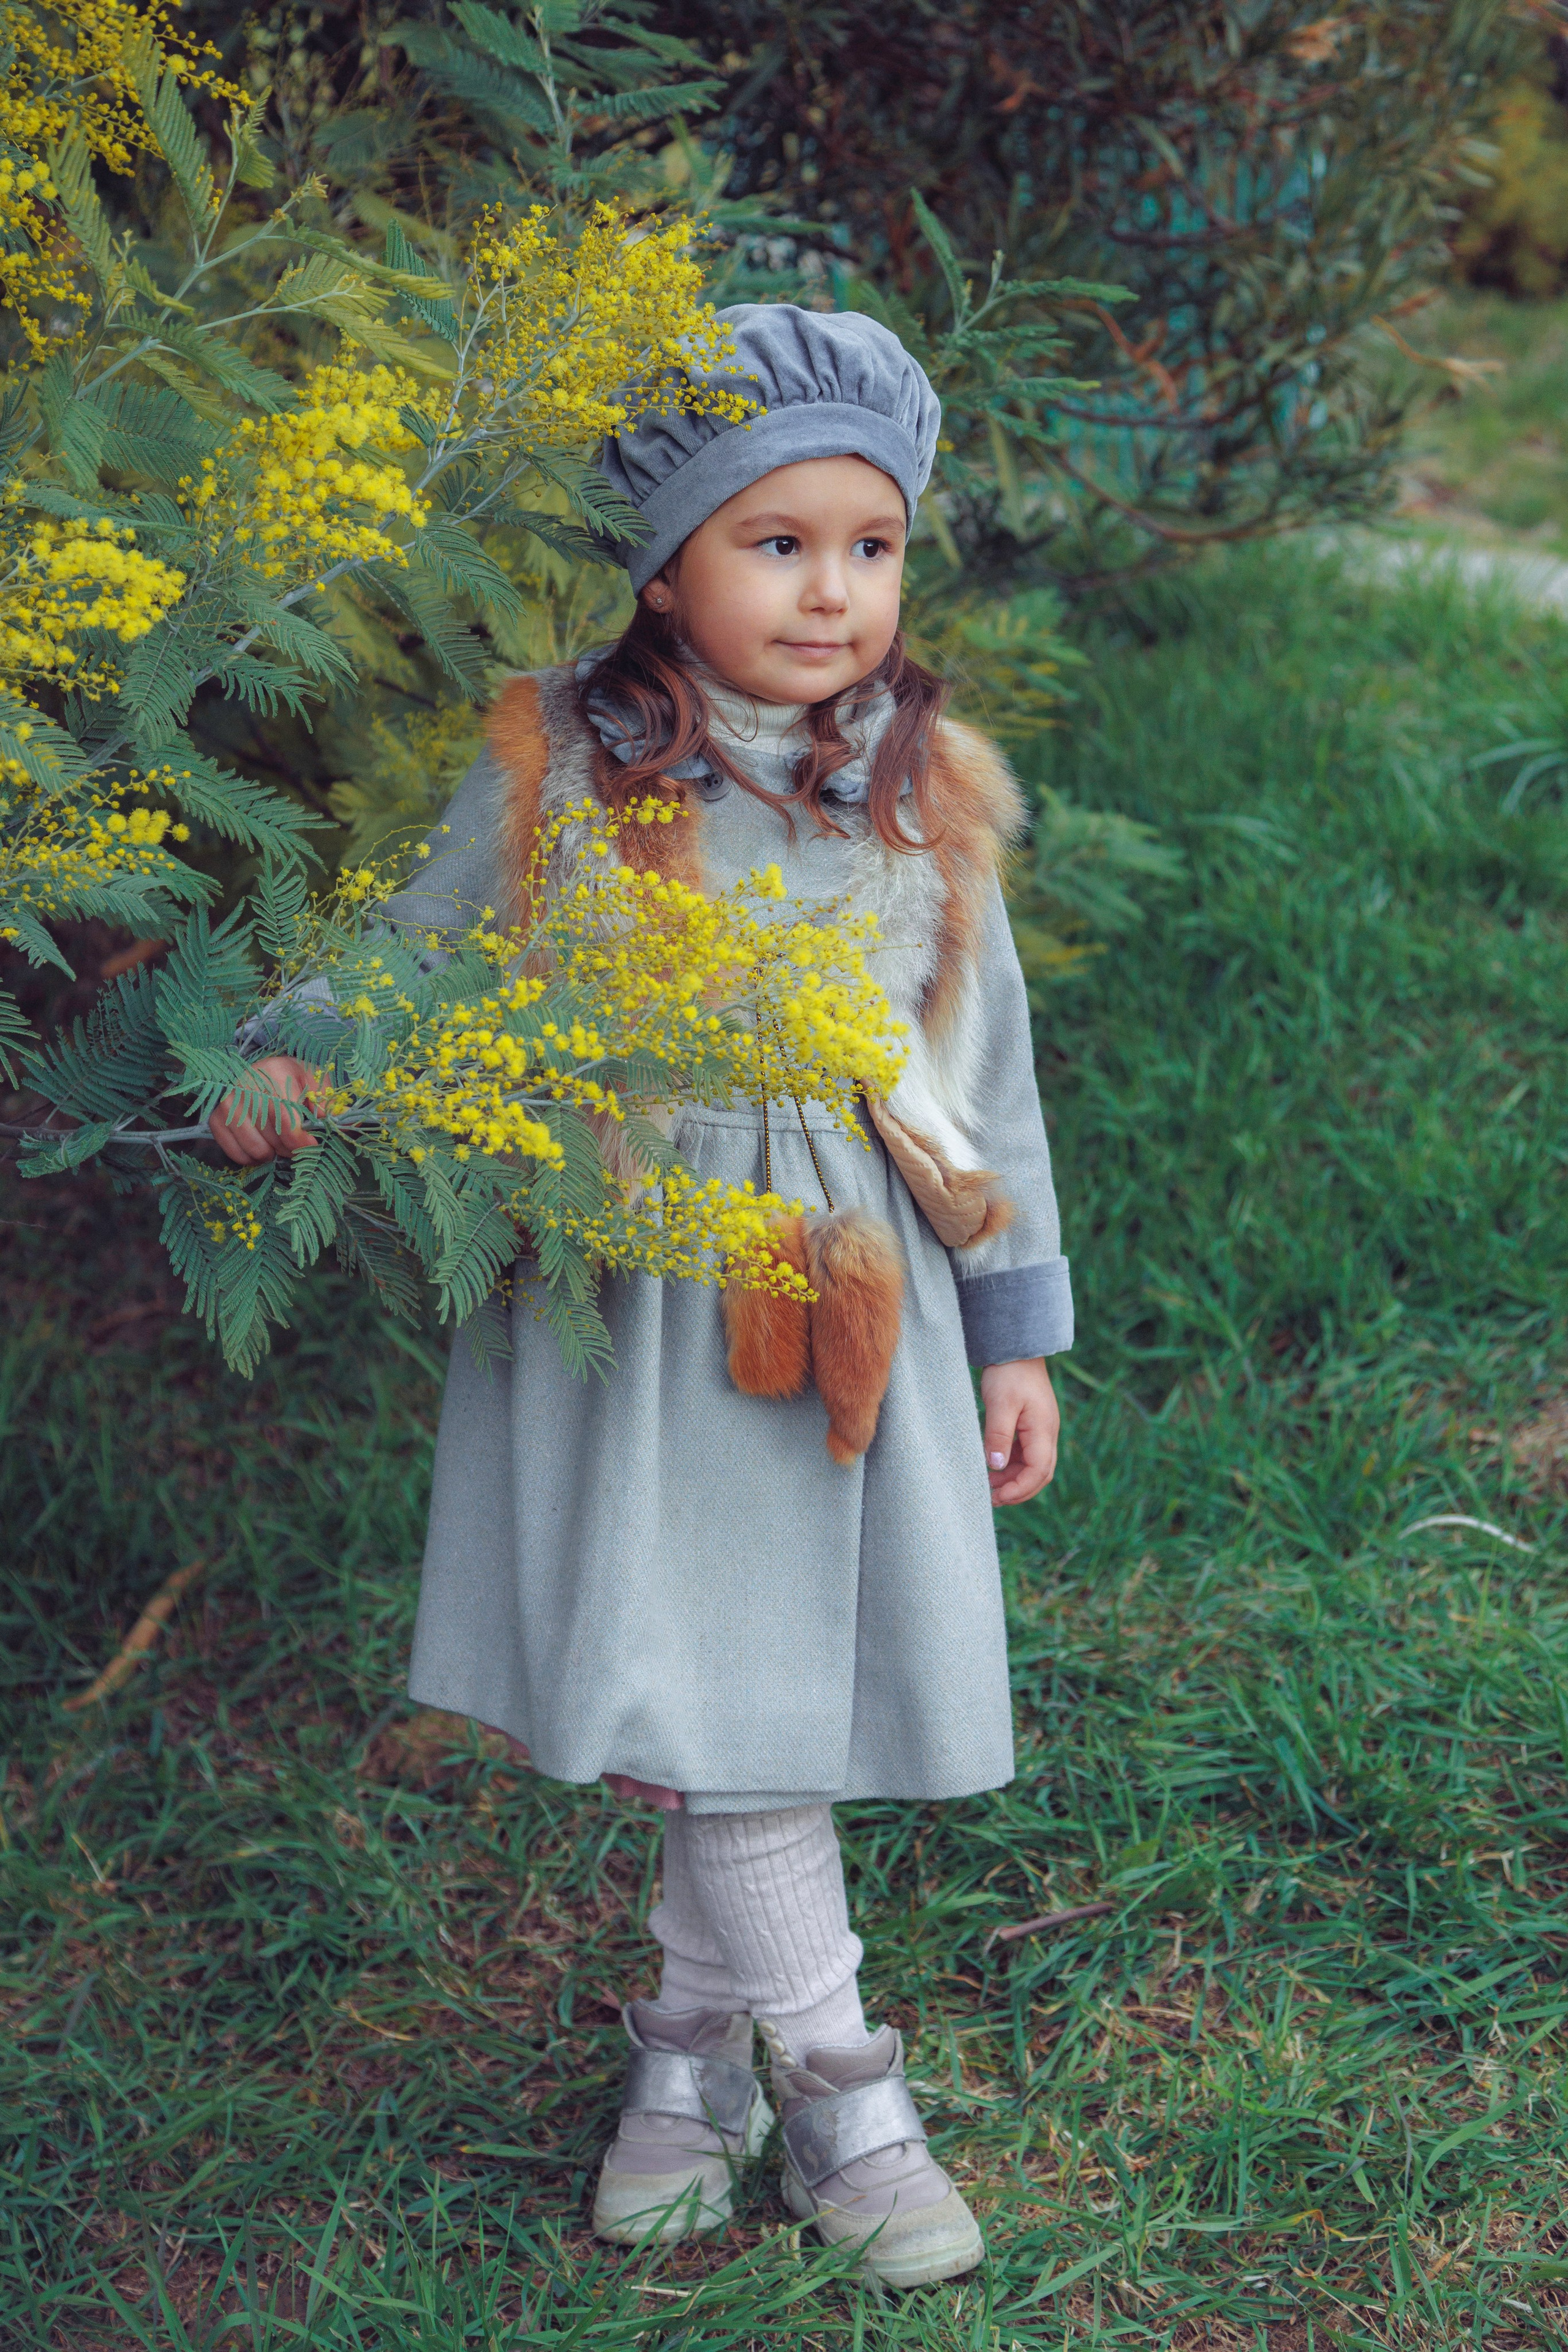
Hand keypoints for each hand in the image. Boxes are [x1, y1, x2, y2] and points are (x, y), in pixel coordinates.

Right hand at [209, 1054, 321, 1164]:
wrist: (258, 1072)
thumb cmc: (290, 1078)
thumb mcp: (313, 1080)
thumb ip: (326, 1100)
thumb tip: (334, 1121)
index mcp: (274, 1072)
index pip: (285, 1117)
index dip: (300, 1139)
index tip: (311, 1146)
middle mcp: (245, 1086)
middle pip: (272, 1136)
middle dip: (290, 1148)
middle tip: (295, 1144)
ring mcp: (227, 1103)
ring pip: (255, 1148)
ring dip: (272, 1154)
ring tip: (278, 1144)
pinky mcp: (215, 1119)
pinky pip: (237, 1153)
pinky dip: (252, 1158)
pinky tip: (261, 1147)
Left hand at [980, 1357, 1059, 1504]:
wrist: (1016, 1348)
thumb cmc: (1008, 1373)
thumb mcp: (1000, 1404)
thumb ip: (998, 1436)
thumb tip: (996, 1466)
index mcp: (1043, 1430)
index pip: (1038, 1471)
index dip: (1020, 1489)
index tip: (997, 1496)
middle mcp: (1047, 1433)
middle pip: (1040, 1474)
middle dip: (1018, 1491)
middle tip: (992, 1499)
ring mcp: (1041, 1430)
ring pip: (1033, 1465)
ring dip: (1014, 1479)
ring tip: (989, 1486)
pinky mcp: (1031, 1425)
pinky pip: (1025, 1454)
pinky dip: (1012, 1465)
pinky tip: (994, 1468)